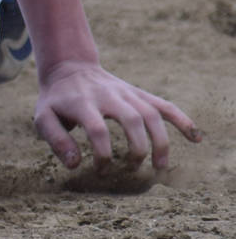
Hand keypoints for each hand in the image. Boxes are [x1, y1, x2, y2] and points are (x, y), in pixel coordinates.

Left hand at [33, 59, 200, 171]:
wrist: (68, 68)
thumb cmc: (56, 100)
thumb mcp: (43, 116)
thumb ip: (56, 139)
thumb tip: (75, 164)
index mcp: (82, 102)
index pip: (98, 129)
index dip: (103, 155)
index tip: (101, 170)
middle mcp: (108, 95)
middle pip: (131, 119)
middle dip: (137, 148)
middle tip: (133, 169)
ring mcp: (126, 93)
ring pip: (151, 113)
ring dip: (160, 141)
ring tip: (160, 167)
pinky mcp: (138, 94)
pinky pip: (164, 104)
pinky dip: (182, 120)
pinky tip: (196, 138)